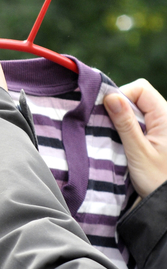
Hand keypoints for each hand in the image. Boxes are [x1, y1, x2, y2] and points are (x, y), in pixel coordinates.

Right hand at [104, 79, 166, 197]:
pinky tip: (121, 144)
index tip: (107, 114)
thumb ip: (125, 123)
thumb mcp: (138, 151)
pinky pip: (138, 123)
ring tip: (115, 139)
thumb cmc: (158, 179)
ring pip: (136, 111)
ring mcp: (162, 127)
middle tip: (108, 129)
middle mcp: (166, 117)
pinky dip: (126, 130)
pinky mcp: (156, 136)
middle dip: (119, 109)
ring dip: (122, 121)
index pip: (140, 89)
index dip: (121, 95)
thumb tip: (110, 96)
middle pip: (137, 97)